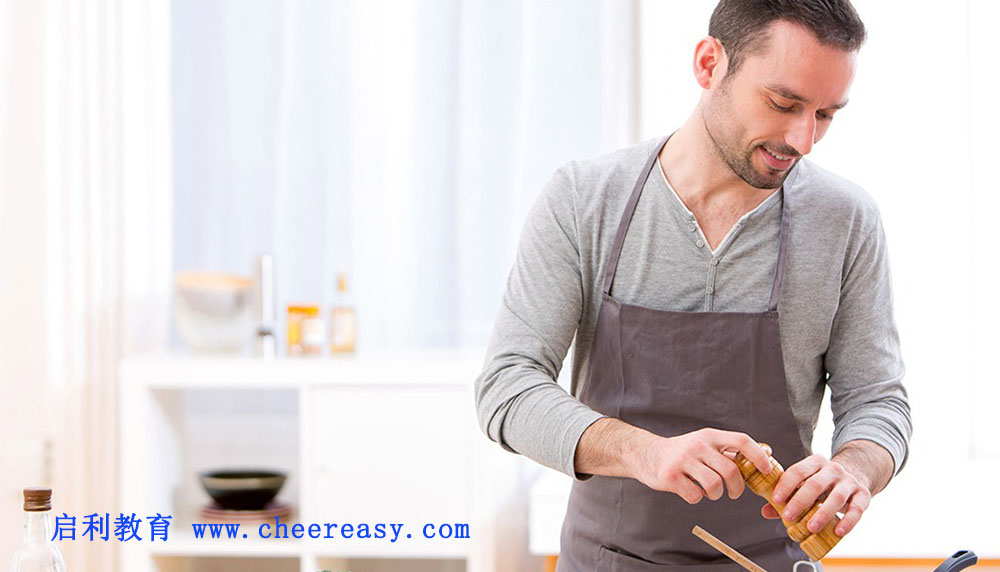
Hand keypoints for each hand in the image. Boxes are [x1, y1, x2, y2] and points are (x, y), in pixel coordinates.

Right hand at [633, 428, 771, 504]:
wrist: (646, 454)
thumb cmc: (682, 452)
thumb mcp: (703, 442)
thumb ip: (726, 449)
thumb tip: (762, 455)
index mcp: (709, 436)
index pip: (741, 441)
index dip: (758, 456)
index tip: (766, 469)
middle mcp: (697, 445)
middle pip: (730, 470)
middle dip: (737, 488)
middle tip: (734, 494)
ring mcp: (683, 460)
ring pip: (714, 485)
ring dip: (716, 495)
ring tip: (711, 493)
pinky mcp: (670, 476)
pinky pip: (695, 495)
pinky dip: (697, 498)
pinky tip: (692, 491)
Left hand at [761, 454, 870, 536]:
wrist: (857, 473)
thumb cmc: (825, 482)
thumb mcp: (807, 482)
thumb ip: (788, 495)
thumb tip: (766, 511)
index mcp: (815, 462)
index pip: (798, 471)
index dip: (786, 485)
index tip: (775, 499)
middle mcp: (833, 469)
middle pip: (815, 484)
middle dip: (800, 501)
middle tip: (788, 516)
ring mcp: (849, 481)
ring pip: (836, 497)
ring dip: (822, 514)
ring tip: (811, 528)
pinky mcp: (863, 495)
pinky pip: (857, 509)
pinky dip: (848, 521)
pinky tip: (838, 532)